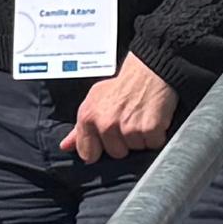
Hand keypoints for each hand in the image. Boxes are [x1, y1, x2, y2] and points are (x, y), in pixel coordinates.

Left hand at [59, 56, 178, 162]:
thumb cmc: (122, 86)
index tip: (109, 137)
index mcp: (88, 117)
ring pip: (135, 149)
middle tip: (129, 120)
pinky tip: (152, 119)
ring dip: (141, 137)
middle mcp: (105, 123)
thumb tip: (66, 146)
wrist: (149, 70)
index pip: (88, 153)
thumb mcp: (94, 101)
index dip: (101, 147)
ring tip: (141, 117)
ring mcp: (127, 127)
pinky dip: (156, 135)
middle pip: (116, 153)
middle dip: (124, 142)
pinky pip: (153, 144)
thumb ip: (79, 128)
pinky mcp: (149, 129)